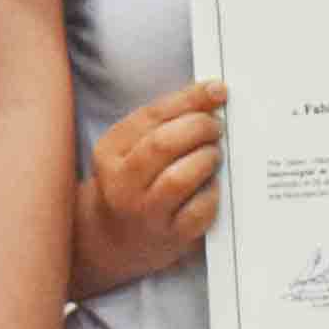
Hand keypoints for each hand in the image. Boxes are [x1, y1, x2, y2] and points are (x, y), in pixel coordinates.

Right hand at [72, 82, 222, 295]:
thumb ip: (166, 120)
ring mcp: (145, 213)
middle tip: (216, 127)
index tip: (218, 90)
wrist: (114, 238)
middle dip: (199, 128)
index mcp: (110, 151)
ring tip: (213, 155)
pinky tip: (212, 185)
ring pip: (179, 178)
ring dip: (206, 159)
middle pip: (163, 144)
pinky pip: (199, 210)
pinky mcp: (171, 237)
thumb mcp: (133, 146)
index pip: (151, 116)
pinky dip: (212, 193)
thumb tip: (213, 94)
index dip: (189, 99)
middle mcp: (122, 183)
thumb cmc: (133, 181)